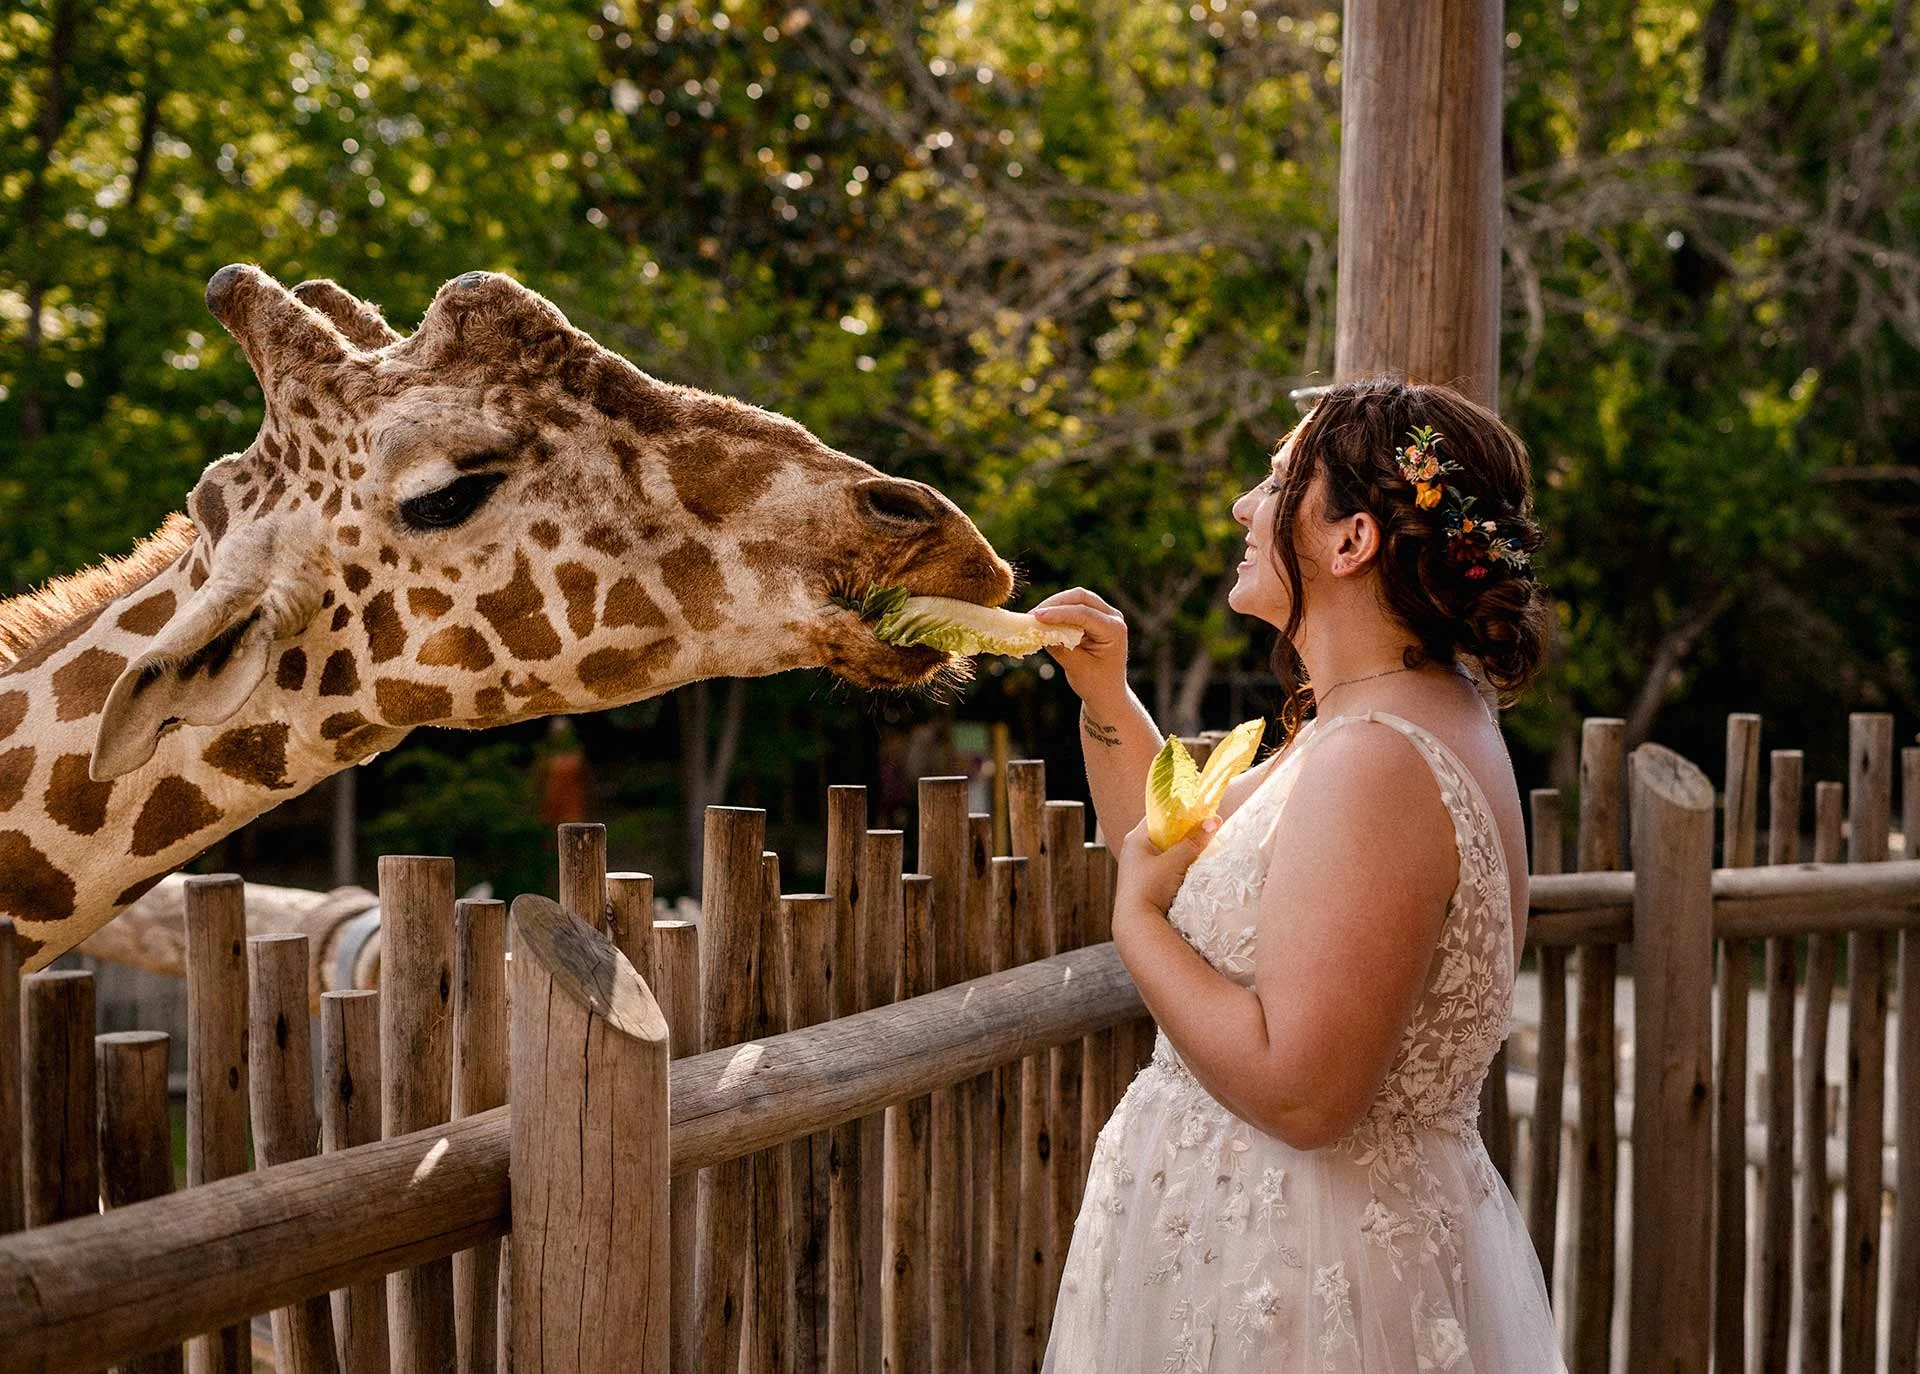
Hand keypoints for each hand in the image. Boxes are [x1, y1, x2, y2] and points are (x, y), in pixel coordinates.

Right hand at [1029, 588, 1128, 710]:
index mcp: (1115, 630)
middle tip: (1033, 615)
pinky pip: (1075, 607)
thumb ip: (1059, 646)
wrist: (1108, 694)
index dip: (1058, 613)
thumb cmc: (1095, 684)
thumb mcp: (1076, 667)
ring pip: (1077, 598)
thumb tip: (1037, 629)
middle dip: (1055, 603)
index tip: (1036, 616)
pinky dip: (1059, 611)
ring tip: (1034, 617)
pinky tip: (1043, 619)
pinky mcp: (1096, 617)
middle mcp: (1114, 618)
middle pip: (1081, 597)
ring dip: (1055, 605)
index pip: (1084, 614)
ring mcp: (1106, 615)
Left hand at [1113, 814, 1218, 917]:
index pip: (1160, 816)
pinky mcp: (1146, 884)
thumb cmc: (1151, 887)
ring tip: (1204, 847)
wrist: (1137, 924)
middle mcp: (1134, 850)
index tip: (1202, 813)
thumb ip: (1194, 842)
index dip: (1181, 813)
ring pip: (1166, 852)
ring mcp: (1139, 868)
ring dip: (1183, 851)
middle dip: (1185, 833)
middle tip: (1207, 830)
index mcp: (1136, 839)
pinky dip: (1179, 865)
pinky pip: (1166, 867)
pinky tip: (1193, 867)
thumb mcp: (1175, 861)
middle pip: (1164, 834)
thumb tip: (1213, 821)